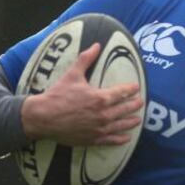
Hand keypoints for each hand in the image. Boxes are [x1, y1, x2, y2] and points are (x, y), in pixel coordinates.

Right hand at [21, 43, 144, 145]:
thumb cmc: (58, 95)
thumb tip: (96, 45)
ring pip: (121, 125)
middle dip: (134, 105)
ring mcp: (99, 128)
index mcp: (101, 98)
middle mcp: (104, 114)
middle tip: (141, 102)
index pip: (122, 92)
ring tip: (138, 120)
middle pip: (125, 109)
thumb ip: (86, 59)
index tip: (136, 87)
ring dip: (131, 122)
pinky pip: (111, 140)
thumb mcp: (72, 74)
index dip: (131, 89)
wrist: (43, 117)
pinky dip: (120, 139)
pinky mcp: (93, 139)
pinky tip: (126, 138)